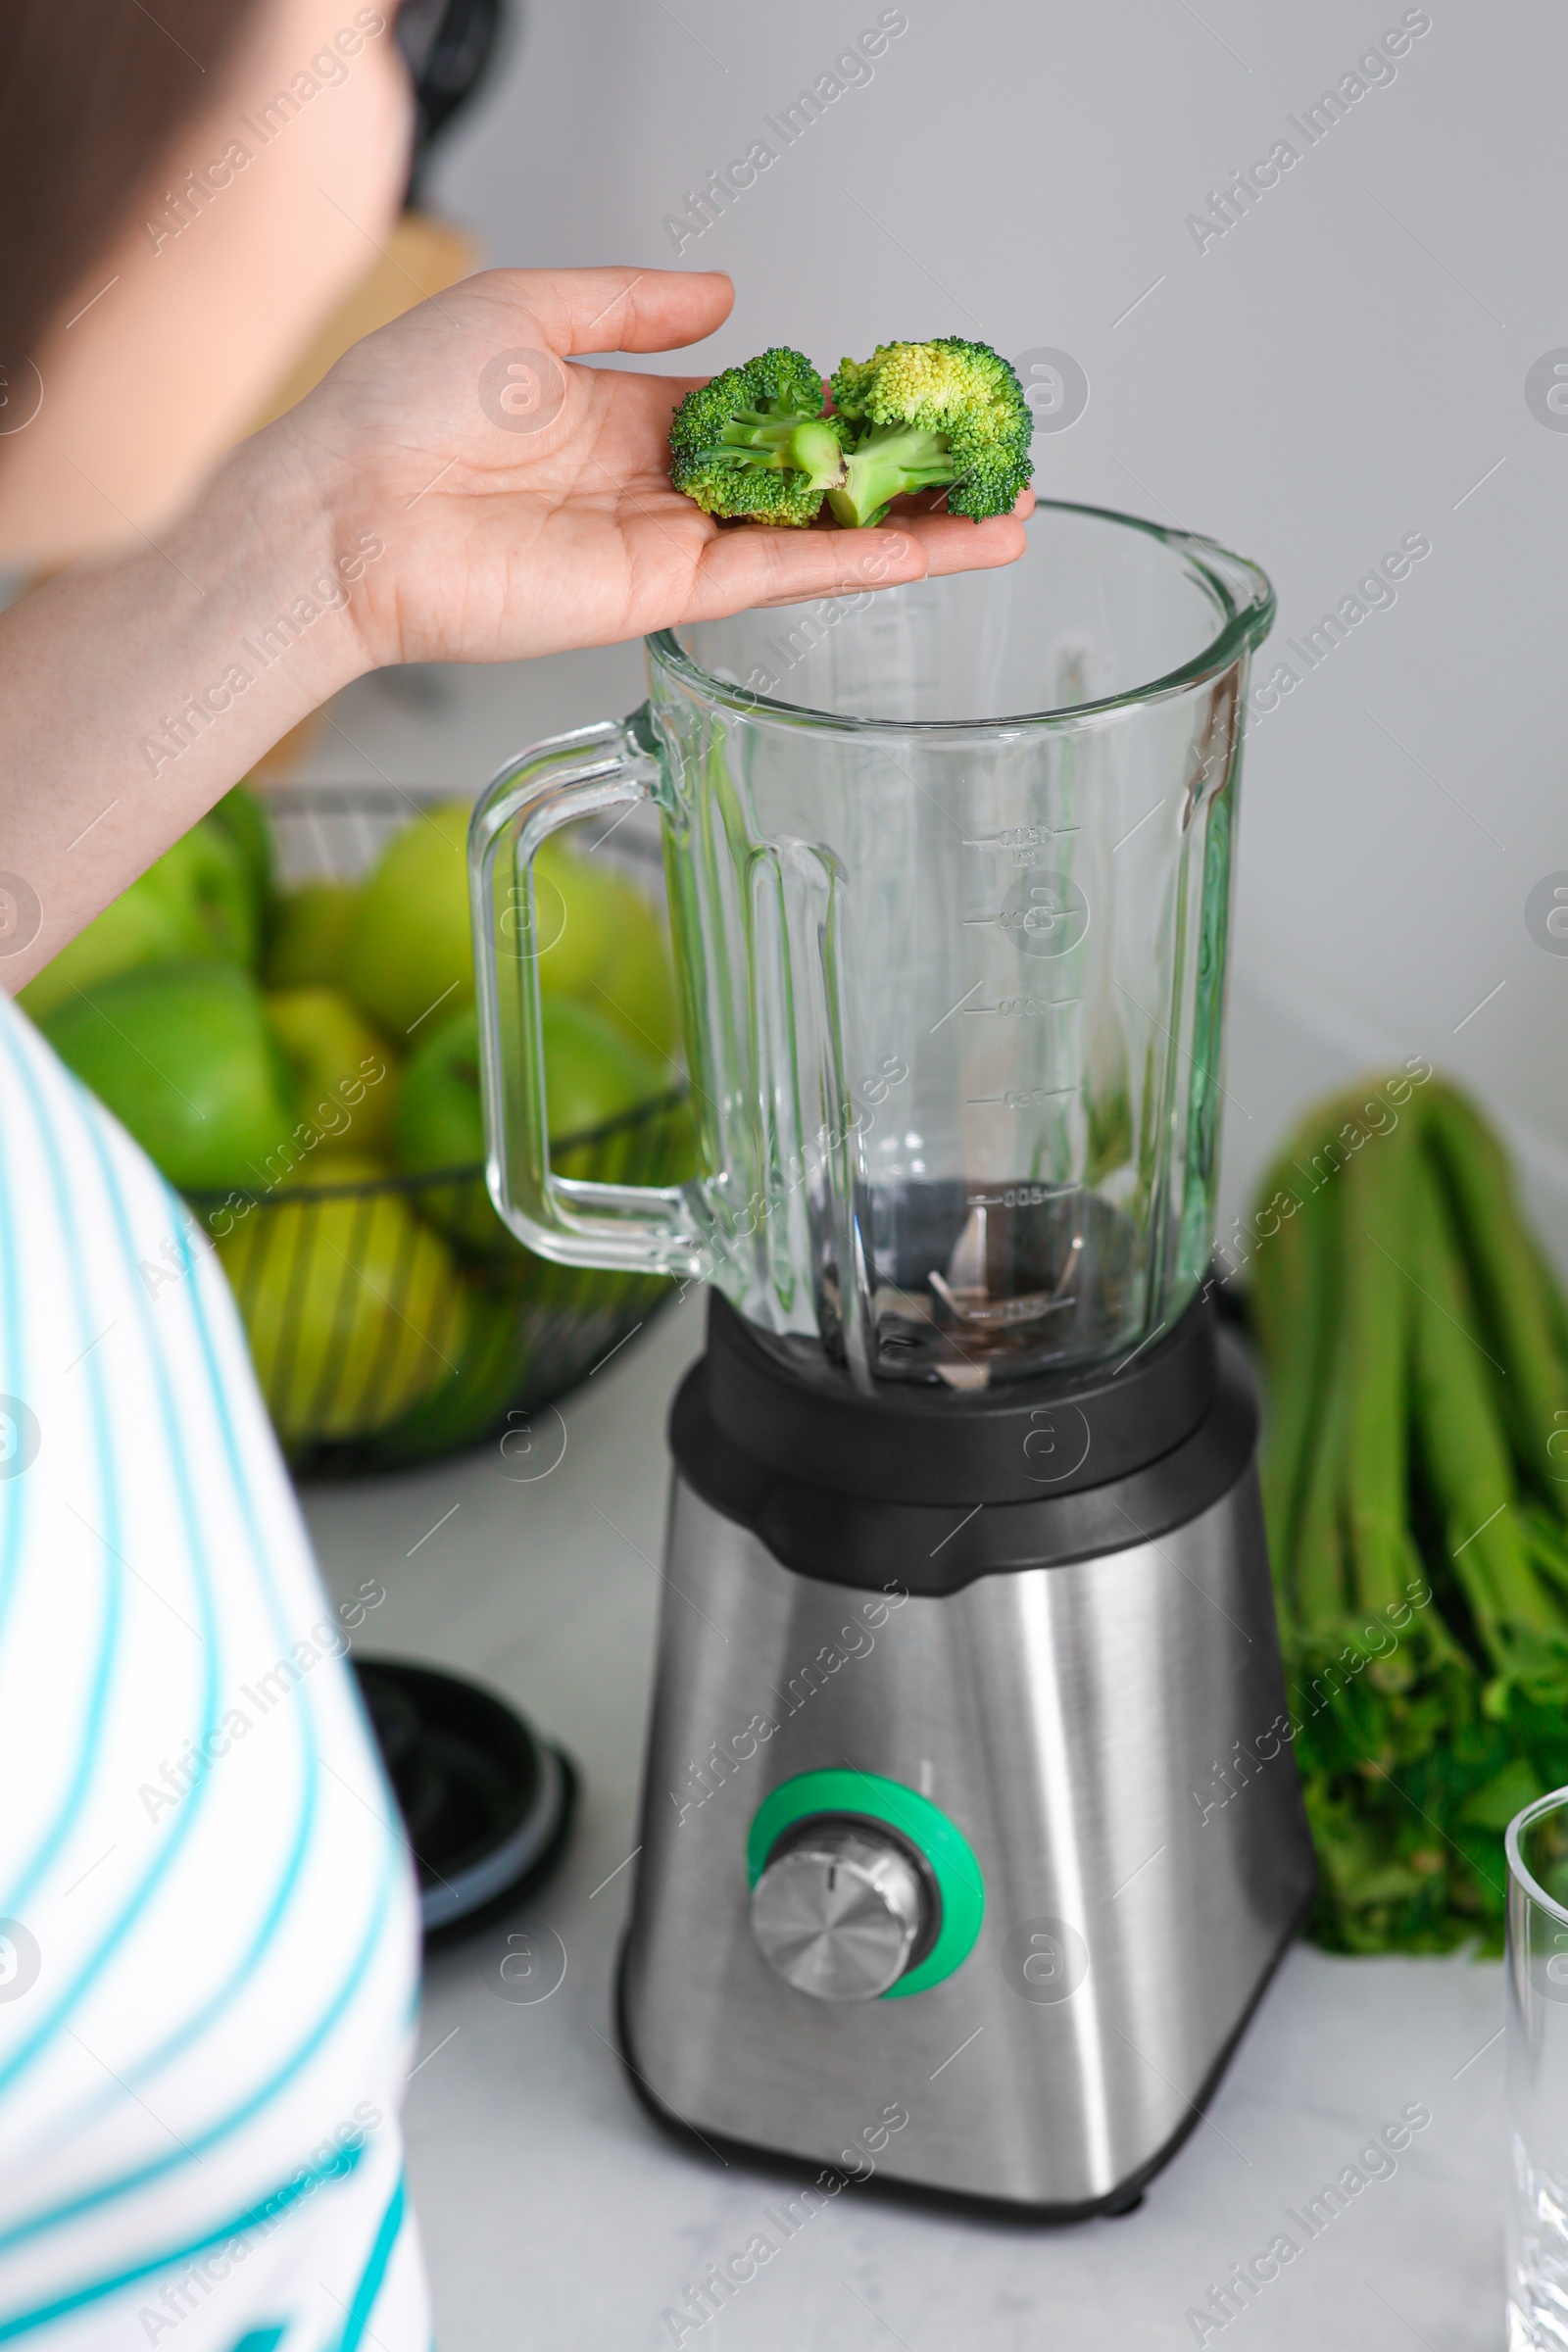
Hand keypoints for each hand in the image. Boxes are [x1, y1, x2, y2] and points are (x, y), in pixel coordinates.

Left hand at [272, 265, 1031, 671]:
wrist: (349, 513)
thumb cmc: (402, 409)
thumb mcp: (525, 309)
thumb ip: (632, 305)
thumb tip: (727, 297)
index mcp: (621, 414)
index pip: (756, 410)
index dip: (834, 402)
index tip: (905, 391)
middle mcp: (655, 486)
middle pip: (803, 481)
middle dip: (894, 476)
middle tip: (983, 463)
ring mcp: (668, 547)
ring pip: (814, 538)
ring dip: (912, 532)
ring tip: (1002, 517)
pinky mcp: (667, 596)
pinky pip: (782, 576)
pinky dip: (863, 566)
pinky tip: (939, 553)